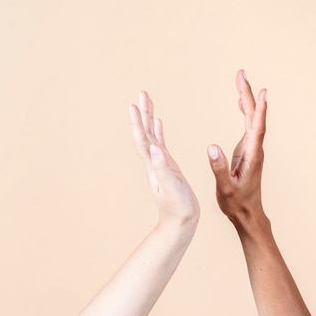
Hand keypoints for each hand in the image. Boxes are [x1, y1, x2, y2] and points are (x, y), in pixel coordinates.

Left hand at [129, 91, 199, 225]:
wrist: (180, 222)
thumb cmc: (178, 208)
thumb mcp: (172, 188)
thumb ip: (163, 169)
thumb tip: (155, 149)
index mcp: (153, 165)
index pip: (143, 139)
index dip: (139, 122)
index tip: (135, 104)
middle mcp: (153, 162)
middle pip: (145, 133)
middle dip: (144, 113)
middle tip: (142, 94)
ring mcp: (160, 164)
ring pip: (152, 136)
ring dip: (149, 119)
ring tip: (148, 102)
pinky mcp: (168, 167)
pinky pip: (161, 144)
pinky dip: (158, 132)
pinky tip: (159, 124)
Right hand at [207, 70, 267, 225]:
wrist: (247, 213)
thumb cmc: (236, 203)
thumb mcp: (225, 188)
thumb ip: (218, 168)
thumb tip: (212, 146)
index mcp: (252, 156)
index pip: (257, 127)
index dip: (259, 109)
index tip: (261, 91)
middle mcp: (255, 149)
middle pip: (254, 117)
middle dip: (248, 94)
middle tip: (241, 73)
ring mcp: (252, 149)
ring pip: (251, 119)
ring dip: (247, 99)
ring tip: (240, 79)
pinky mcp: (247, 151)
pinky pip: (248, 125)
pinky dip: (245, 110)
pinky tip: (240, 102)